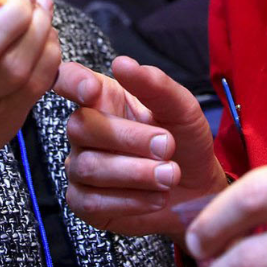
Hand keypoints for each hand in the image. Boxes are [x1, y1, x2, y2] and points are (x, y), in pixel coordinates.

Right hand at [54, 56, 227, 241]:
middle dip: (130, 139)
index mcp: (104, 98)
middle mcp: (85, 130)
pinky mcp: (85, 202)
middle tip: (167, 146)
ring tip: (170, 175)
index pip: (68, 79)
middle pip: (81, 127)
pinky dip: (130, 200)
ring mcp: (81, 166)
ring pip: (89, 167)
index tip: (92, 90)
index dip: (72, 83)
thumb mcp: (182, 109)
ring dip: (137, 173)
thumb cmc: (185, 142)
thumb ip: (155, 85)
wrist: (198, 190)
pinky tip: (156, 196)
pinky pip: (92, 202)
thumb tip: (122, 63)